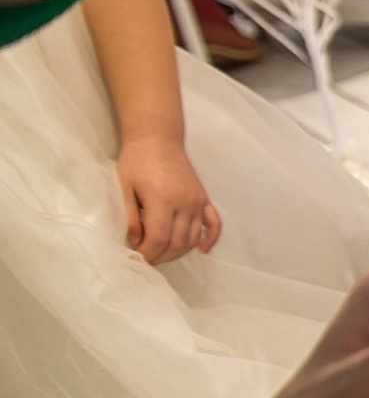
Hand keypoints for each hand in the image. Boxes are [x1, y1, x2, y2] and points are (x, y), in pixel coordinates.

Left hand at [117, 133, 220, 263]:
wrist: (158, 138)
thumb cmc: (136, 161)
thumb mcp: (125, 188)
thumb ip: (131, 218)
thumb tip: (137, 242)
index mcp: (163, 200)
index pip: (159, 238)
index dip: (148, 253)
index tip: (137, 258)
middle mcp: (185, 203)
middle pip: (177, 242)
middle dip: (161, 256)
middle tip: (147, 259)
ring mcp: (197, 201)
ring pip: (193, 237)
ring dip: (179, 252)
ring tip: (162, 254)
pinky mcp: (204, 198)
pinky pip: (214, 223)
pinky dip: (211, 239)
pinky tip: (203, 250)